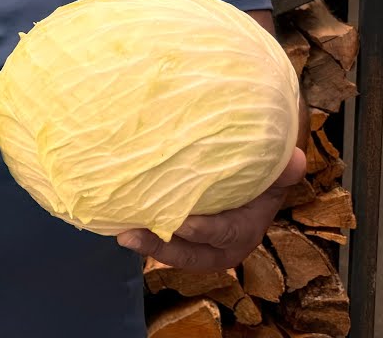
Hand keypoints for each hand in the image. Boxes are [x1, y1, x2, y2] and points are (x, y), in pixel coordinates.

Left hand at [117, 148, 306, 271]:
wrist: (249, 188)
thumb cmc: (259, 181)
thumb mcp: (273, 176)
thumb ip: (282, 171)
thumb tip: (297, 161)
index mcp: (243, 232)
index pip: (223, 234)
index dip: (203, 230)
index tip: (181, 223)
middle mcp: (218, 247)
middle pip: (188, 254)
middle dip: (160, 247)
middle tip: (131, 235)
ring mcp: (196, 246)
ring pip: (169, 251)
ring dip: (144, 243)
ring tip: (120, 231)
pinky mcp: (177, 239)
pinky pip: (158, 240)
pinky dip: (140, 232)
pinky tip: (116, 219)